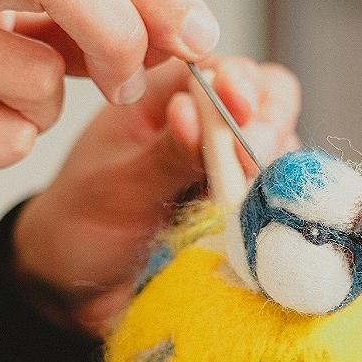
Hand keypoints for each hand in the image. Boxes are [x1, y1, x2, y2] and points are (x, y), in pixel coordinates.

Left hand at [13, 56, 300, 333]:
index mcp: (164, 100)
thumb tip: (196, 113)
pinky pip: (275, 202)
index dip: (238, 83)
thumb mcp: (118, 187)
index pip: (219, 71)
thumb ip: (164, 155)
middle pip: (268, 101)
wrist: (81, 290)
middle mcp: (206, 128)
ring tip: (247, 195)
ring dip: (274, 169)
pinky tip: (255, 222)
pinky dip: (274, 208)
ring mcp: (229, 170)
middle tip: (255, 154)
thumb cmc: (83, 224)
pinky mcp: (242, 212)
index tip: (238, 107)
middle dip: (269, 122)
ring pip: (280, 152)